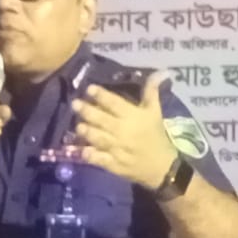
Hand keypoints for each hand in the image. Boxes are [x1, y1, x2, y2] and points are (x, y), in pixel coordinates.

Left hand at [71, 71, 178, 190]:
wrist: (163, 166)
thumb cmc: (156, 135)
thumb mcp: (155, 112)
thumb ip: (152, 91)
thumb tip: (159, 71)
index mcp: (134, 117)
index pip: (115, 103)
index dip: (102, 96)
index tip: (90, 88)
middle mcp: (124, 131)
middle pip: (103, 120)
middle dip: (88, 111)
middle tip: (74, 103)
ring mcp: (118, 149)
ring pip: (100, 138)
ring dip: (88, 132)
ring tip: (78, 126)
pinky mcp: (114, 164)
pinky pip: (100, 159)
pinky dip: (91, 155)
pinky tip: (82, 151)